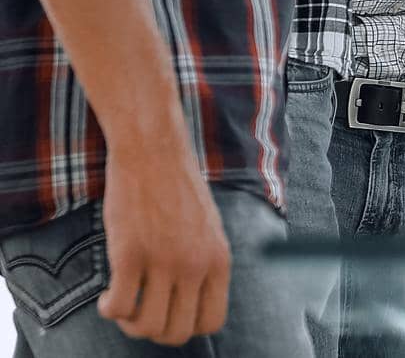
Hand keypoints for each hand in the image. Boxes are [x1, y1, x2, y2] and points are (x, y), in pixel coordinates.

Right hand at [98, 142, 230, 344]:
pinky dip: (108, 309)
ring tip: (122, 302)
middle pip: (177, 332)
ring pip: (146, 326)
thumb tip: (187, 305)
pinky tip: (106, 294)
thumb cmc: (177, 188)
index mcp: (220, 259)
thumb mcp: (208, 229)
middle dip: (155, 331)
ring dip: (129, 323)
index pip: (211, 321)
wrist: (154, 151)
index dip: (186, 325)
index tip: (168, 311)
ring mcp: (164, 260)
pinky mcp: (130, 253)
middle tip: (139, 311)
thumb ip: (204, 264)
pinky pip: (117, 307)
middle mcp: (196, 265)